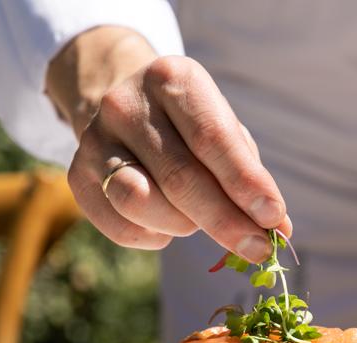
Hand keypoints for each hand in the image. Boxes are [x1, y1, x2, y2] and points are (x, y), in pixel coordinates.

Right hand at [47, 27, 289, 261]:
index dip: (245, 184)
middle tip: (258, 249)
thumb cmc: (189, 126)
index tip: (274, 219)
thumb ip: (249, 176)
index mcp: (171, 79)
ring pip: (140, 202)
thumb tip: (279, 230)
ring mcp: (95, 141)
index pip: (212, 139)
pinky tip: (165, 224)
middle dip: (226, 222)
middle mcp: (126, 105)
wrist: (125, 108)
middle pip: (180, 178)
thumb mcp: (222, 130)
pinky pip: (122, 227)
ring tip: (195, 219)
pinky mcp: (77, 177)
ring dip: (182, 225)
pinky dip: (155, 237)